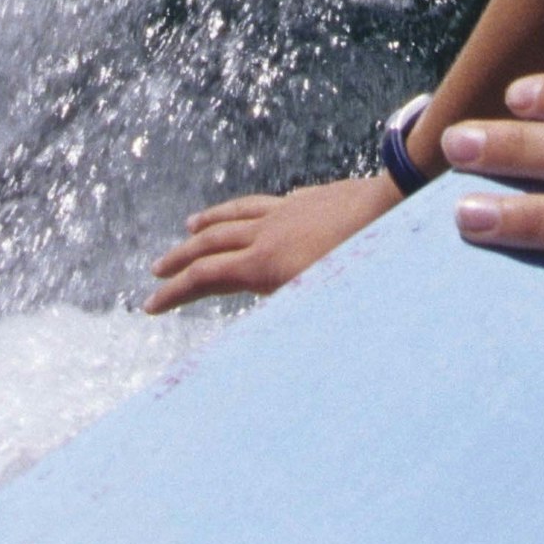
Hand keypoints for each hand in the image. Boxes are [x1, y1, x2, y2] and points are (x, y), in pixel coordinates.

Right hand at [144, 174, 403, 311]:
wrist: (393, 207)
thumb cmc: (363, 262)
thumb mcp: (324, 300)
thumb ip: (290, 314)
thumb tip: (267, 343)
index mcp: (264, 264)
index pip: (205, 278)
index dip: (174, 293)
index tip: (150, 305)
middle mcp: (267, 233)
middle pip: (210, 243)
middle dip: (180, 259)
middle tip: (157, 270)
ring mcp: (286, 211)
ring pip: (235, 214)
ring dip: (208, 223)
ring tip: (191, 228)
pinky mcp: (309, 200)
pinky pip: (269, 202)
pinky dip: (250, 209)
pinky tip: (254, 211)